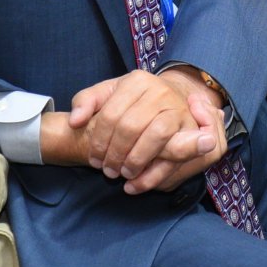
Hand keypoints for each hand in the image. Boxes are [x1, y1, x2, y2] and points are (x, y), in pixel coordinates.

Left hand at [66, 68, 222, 183]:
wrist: (173, 97)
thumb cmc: (133, 101)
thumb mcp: (108, 94)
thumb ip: (86, 102)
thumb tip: (75, 121)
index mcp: (136, 81)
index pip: (110, 115)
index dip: (99, 142)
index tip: (93, 159)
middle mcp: (160, 91)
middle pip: (131, 127)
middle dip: (115, 154)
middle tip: (107, 171)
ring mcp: (177, 108)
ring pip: (156, 136)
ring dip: (136, 161)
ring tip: (123, 175)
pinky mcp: (190, 128)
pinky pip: (175, 152)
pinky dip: (154, 174)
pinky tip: (136, 185)